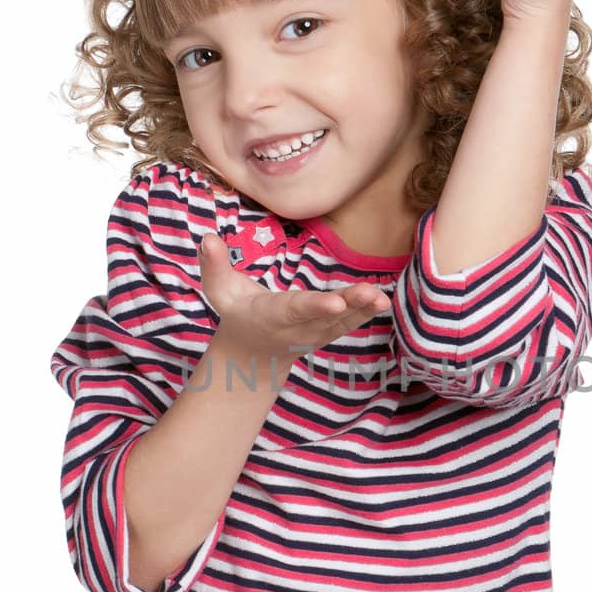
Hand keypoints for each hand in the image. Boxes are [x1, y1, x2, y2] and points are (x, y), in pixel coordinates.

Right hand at [197, 232, 391, 378]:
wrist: (253, 353)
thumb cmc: (236, 312)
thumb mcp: (219, 291)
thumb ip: (214, 265)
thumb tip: (207, 238)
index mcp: (272, 315)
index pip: (296, 310)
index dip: (315, 306)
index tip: (334, 302)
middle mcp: (298, 327)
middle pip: (326, 316)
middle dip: (348, 305)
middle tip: (370, 294)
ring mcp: (316, 333)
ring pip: (343, 321)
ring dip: (364, 309)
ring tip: (382, 298)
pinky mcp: (329, 331)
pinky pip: (350, 322)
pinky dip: (367, 312)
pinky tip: (384, 299)